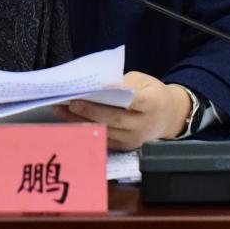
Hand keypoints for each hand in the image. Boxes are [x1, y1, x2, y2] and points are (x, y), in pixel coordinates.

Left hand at [53, 71, 191, 150]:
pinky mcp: (126, 147)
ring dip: (82, 121)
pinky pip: (104, 139)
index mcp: (153, 103)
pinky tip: (71, 121)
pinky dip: (86, 129)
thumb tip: (100, 87)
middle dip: (91, 110)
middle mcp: (144, 124)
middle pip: (115, 118)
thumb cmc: (152, 93)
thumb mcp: (144, 81)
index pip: (134, 100)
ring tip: (62, 111)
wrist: (167, 117)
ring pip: (106, 131)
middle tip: (71, 102)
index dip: (116, 96)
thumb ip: (125, 83)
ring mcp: (135, 139)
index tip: (96, 90)